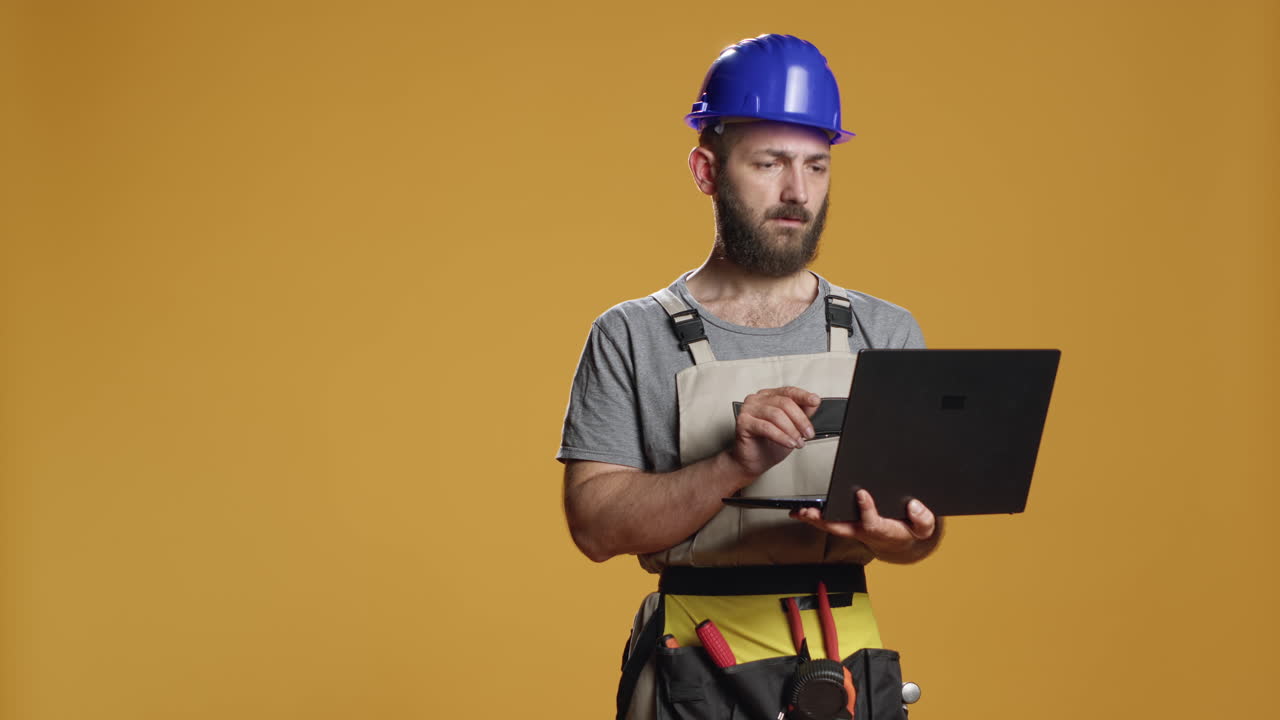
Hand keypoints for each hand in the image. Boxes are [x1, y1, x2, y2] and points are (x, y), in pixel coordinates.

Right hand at [726, 387, 821, 477]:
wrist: (754, 462)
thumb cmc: (770, 445)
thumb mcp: (792, 427)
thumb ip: (802, 413)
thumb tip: (814, 402)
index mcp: (769, 396)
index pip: (788, 391)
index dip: (803, 396)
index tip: (815, 401)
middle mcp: (757, 399)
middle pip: (784, 403)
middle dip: (800, 420)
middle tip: (808, 433)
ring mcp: (748, 409)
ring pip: (776, 414)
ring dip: (791, 430)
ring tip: (798, 442)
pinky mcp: (743, 422)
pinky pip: (766, 427)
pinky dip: (781, 436)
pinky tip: (788, 443)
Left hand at [790, 489, 940, 562]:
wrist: (901, 541)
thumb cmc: (909, 531)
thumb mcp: (923, 528)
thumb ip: (923, 519)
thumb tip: (914, 506)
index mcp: (883, 531)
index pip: (872, 522)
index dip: (867, 509)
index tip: (862, 494)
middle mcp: (863, 531)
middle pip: (841, 527)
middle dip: (824, 520)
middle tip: (810, 511)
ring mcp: (853, 529)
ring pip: (830, 525)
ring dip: (814, 519)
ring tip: (799, 510)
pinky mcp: (847, 524)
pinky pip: (828, 522)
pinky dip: (814, 517)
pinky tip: (801, 510)